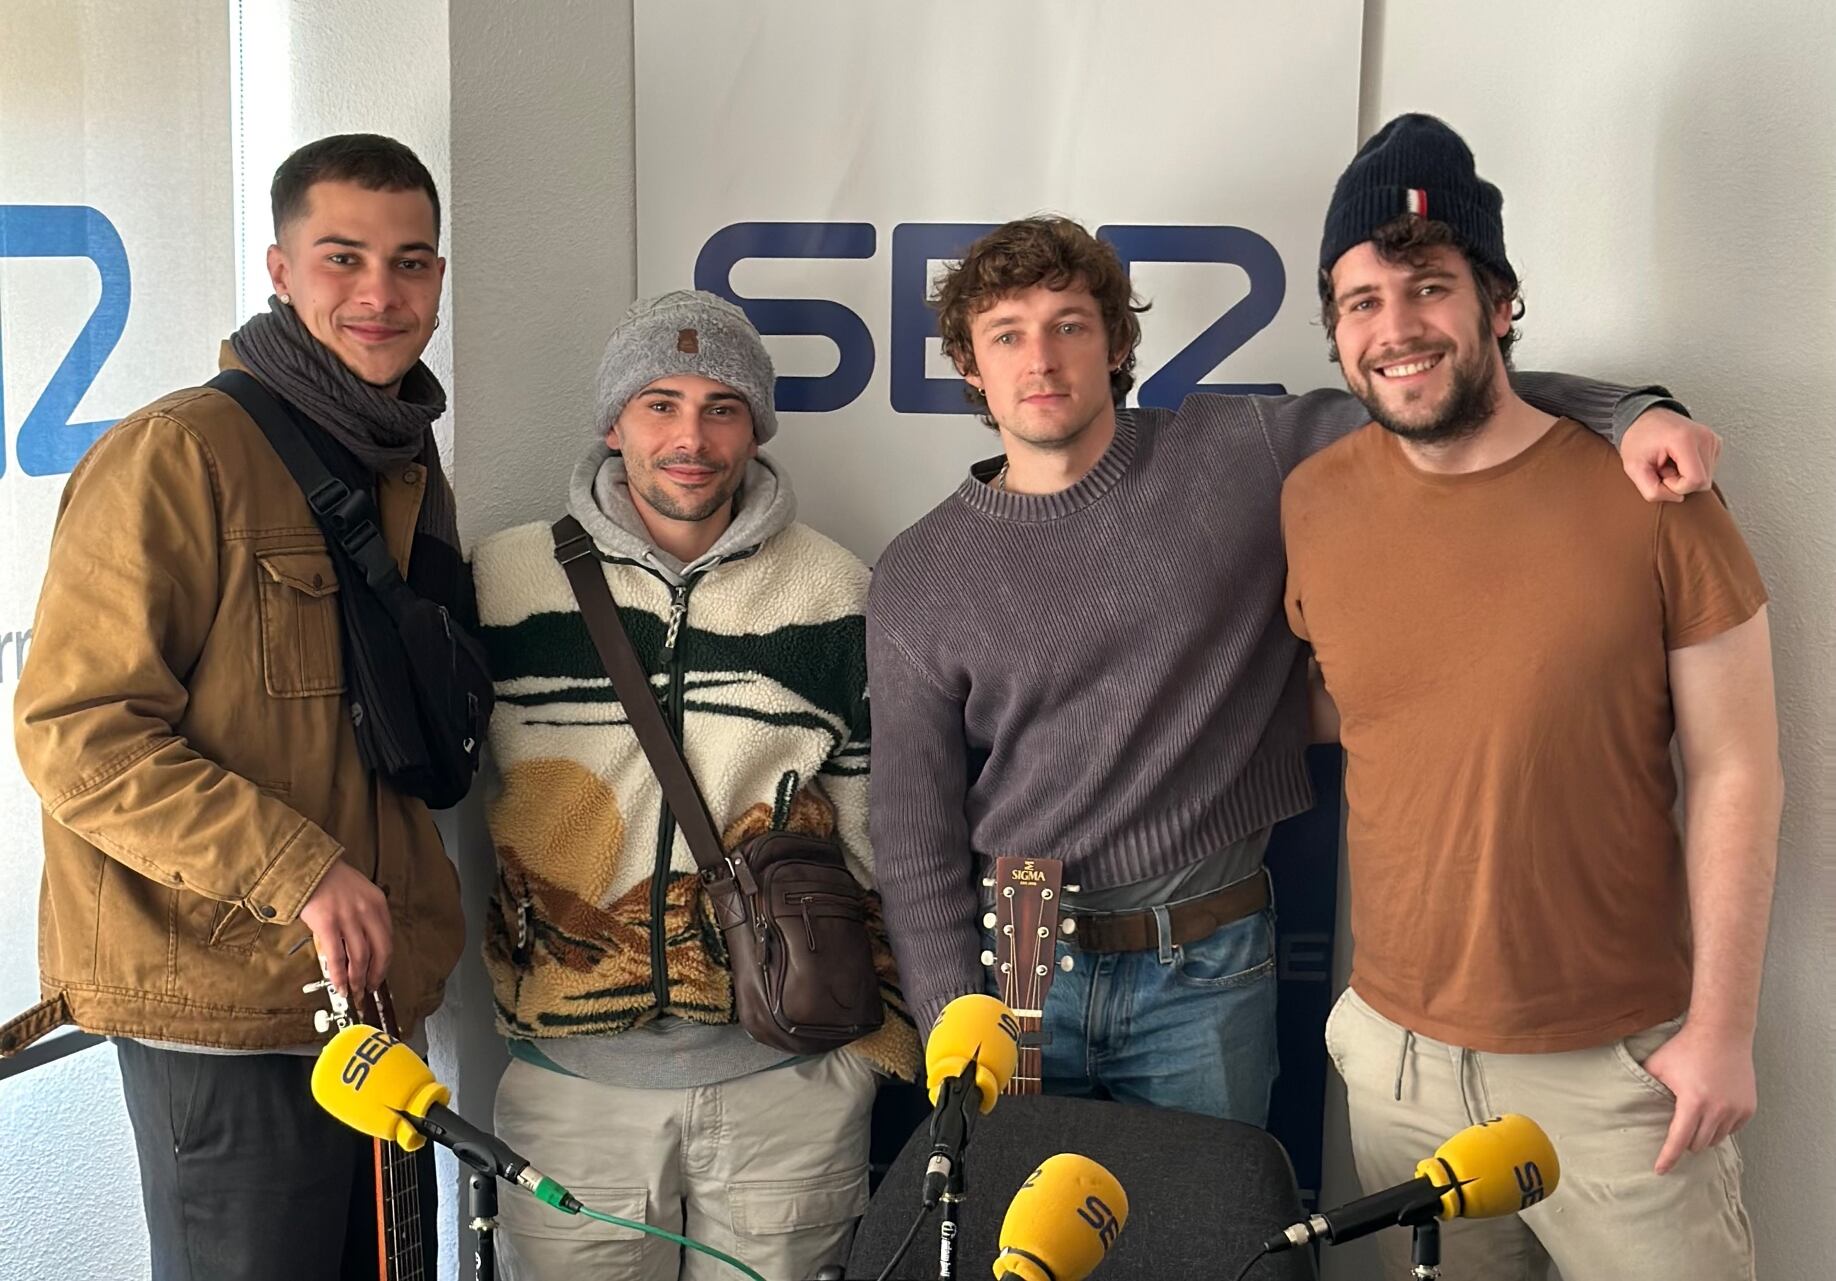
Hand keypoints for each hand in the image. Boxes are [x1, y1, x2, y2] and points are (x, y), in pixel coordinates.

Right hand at [298, 859, 393, 997]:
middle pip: (379, 952)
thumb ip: (366, 915)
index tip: (380, 975)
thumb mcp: (359, 892)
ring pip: (360, 958)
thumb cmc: (330, 880)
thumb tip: (364, 945)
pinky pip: (337, 957)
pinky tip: (339, 986)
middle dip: (375, 975)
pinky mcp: (327, 925)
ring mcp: (348, 919)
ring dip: (357, 980)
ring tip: (354, 992)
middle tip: (370, 989)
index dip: (385, 962)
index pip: (387, 939)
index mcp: (378, 904)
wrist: (306, 867)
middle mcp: (367, 912)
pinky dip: (339, 976)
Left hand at [1620, 408, 1721, 502]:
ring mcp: (1712, 438)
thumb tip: (1678, 498)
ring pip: (1707, 478)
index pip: (1696, 481)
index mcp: (1684, 440)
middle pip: (1703, 482)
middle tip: (1664, 468)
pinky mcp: (1715, 442)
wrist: (1643, 418)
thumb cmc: (1637, 439)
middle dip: (1681, 483)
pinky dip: (1692, 470)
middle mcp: (1704, 437)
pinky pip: (1708, 470)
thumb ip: (1652, 490)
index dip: (1676, 487)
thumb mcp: (1634, 469)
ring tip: (1670, 462)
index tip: (1662, 474)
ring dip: (1686, 477)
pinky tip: (1678, 460)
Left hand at [1642, 1021, 1756, 1173]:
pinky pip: (1732, 1129)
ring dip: (1703, 1135)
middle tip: (1678, 1128)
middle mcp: (1718, 1110)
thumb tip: (1626, 1100)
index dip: (1668, 1157)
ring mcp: (1736, 1110)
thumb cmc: (1685, 1048)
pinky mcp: (1749, 1108)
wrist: (1722, 1033)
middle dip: (1685, 1141)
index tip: (1659, 1170)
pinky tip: (1712, 1112)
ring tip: (1694, 1118)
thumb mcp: (1657, 1065)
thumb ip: (1644, 1085)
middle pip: (1698, 1143)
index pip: (1678, 1140)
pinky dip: (1721, 1127)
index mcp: (1693, 1101)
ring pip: (1716, 1139)